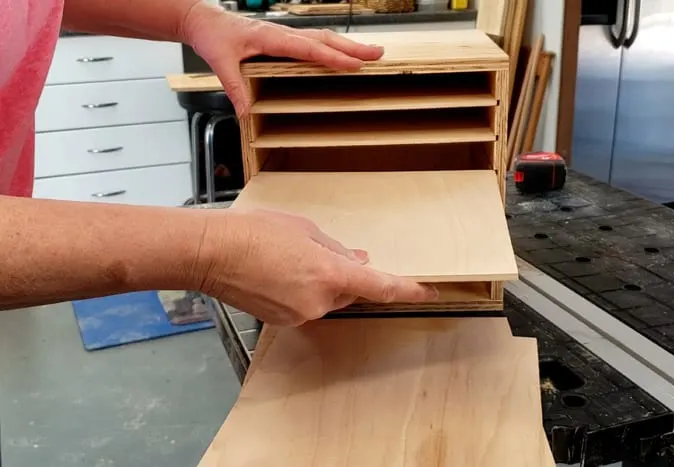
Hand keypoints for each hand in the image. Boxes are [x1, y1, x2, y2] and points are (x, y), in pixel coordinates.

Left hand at [182, 3, 383, 116]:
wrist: (205, 20)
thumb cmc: (213, 36)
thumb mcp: (220, 62)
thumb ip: (234, 86)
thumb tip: (244, 112)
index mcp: (270, 38)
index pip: (308, 48)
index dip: (332, 57)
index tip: (354, 64)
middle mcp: (282, 33)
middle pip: (324, 39)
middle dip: (352, 47)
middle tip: (378, 55)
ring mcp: (285, 35)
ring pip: (322, 39)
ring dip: (347, 46)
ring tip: (370, 54)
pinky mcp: (284, 39)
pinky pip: (314, 42)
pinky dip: (333, 47)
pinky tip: (343, 54)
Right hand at [196, 208, 438, 325]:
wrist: (213, 254)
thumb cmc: (256, 233)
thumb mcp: (305, 231)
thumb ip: (336, 249)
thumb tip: (358, 260)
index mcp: (330, 275)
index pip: (381, 288)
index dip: (409, 289)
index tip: (429, 291)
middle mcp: (319, 302)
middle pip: (349, 292)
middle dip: (344, 275)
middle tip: (320, 253)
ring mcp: (301, 315)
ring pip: (327, 299)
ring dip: (320, 282)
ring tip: (290, 259)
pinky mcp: (284, 321)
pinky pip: (307, 306)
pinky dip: (303, 291)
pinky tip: (281, 273)